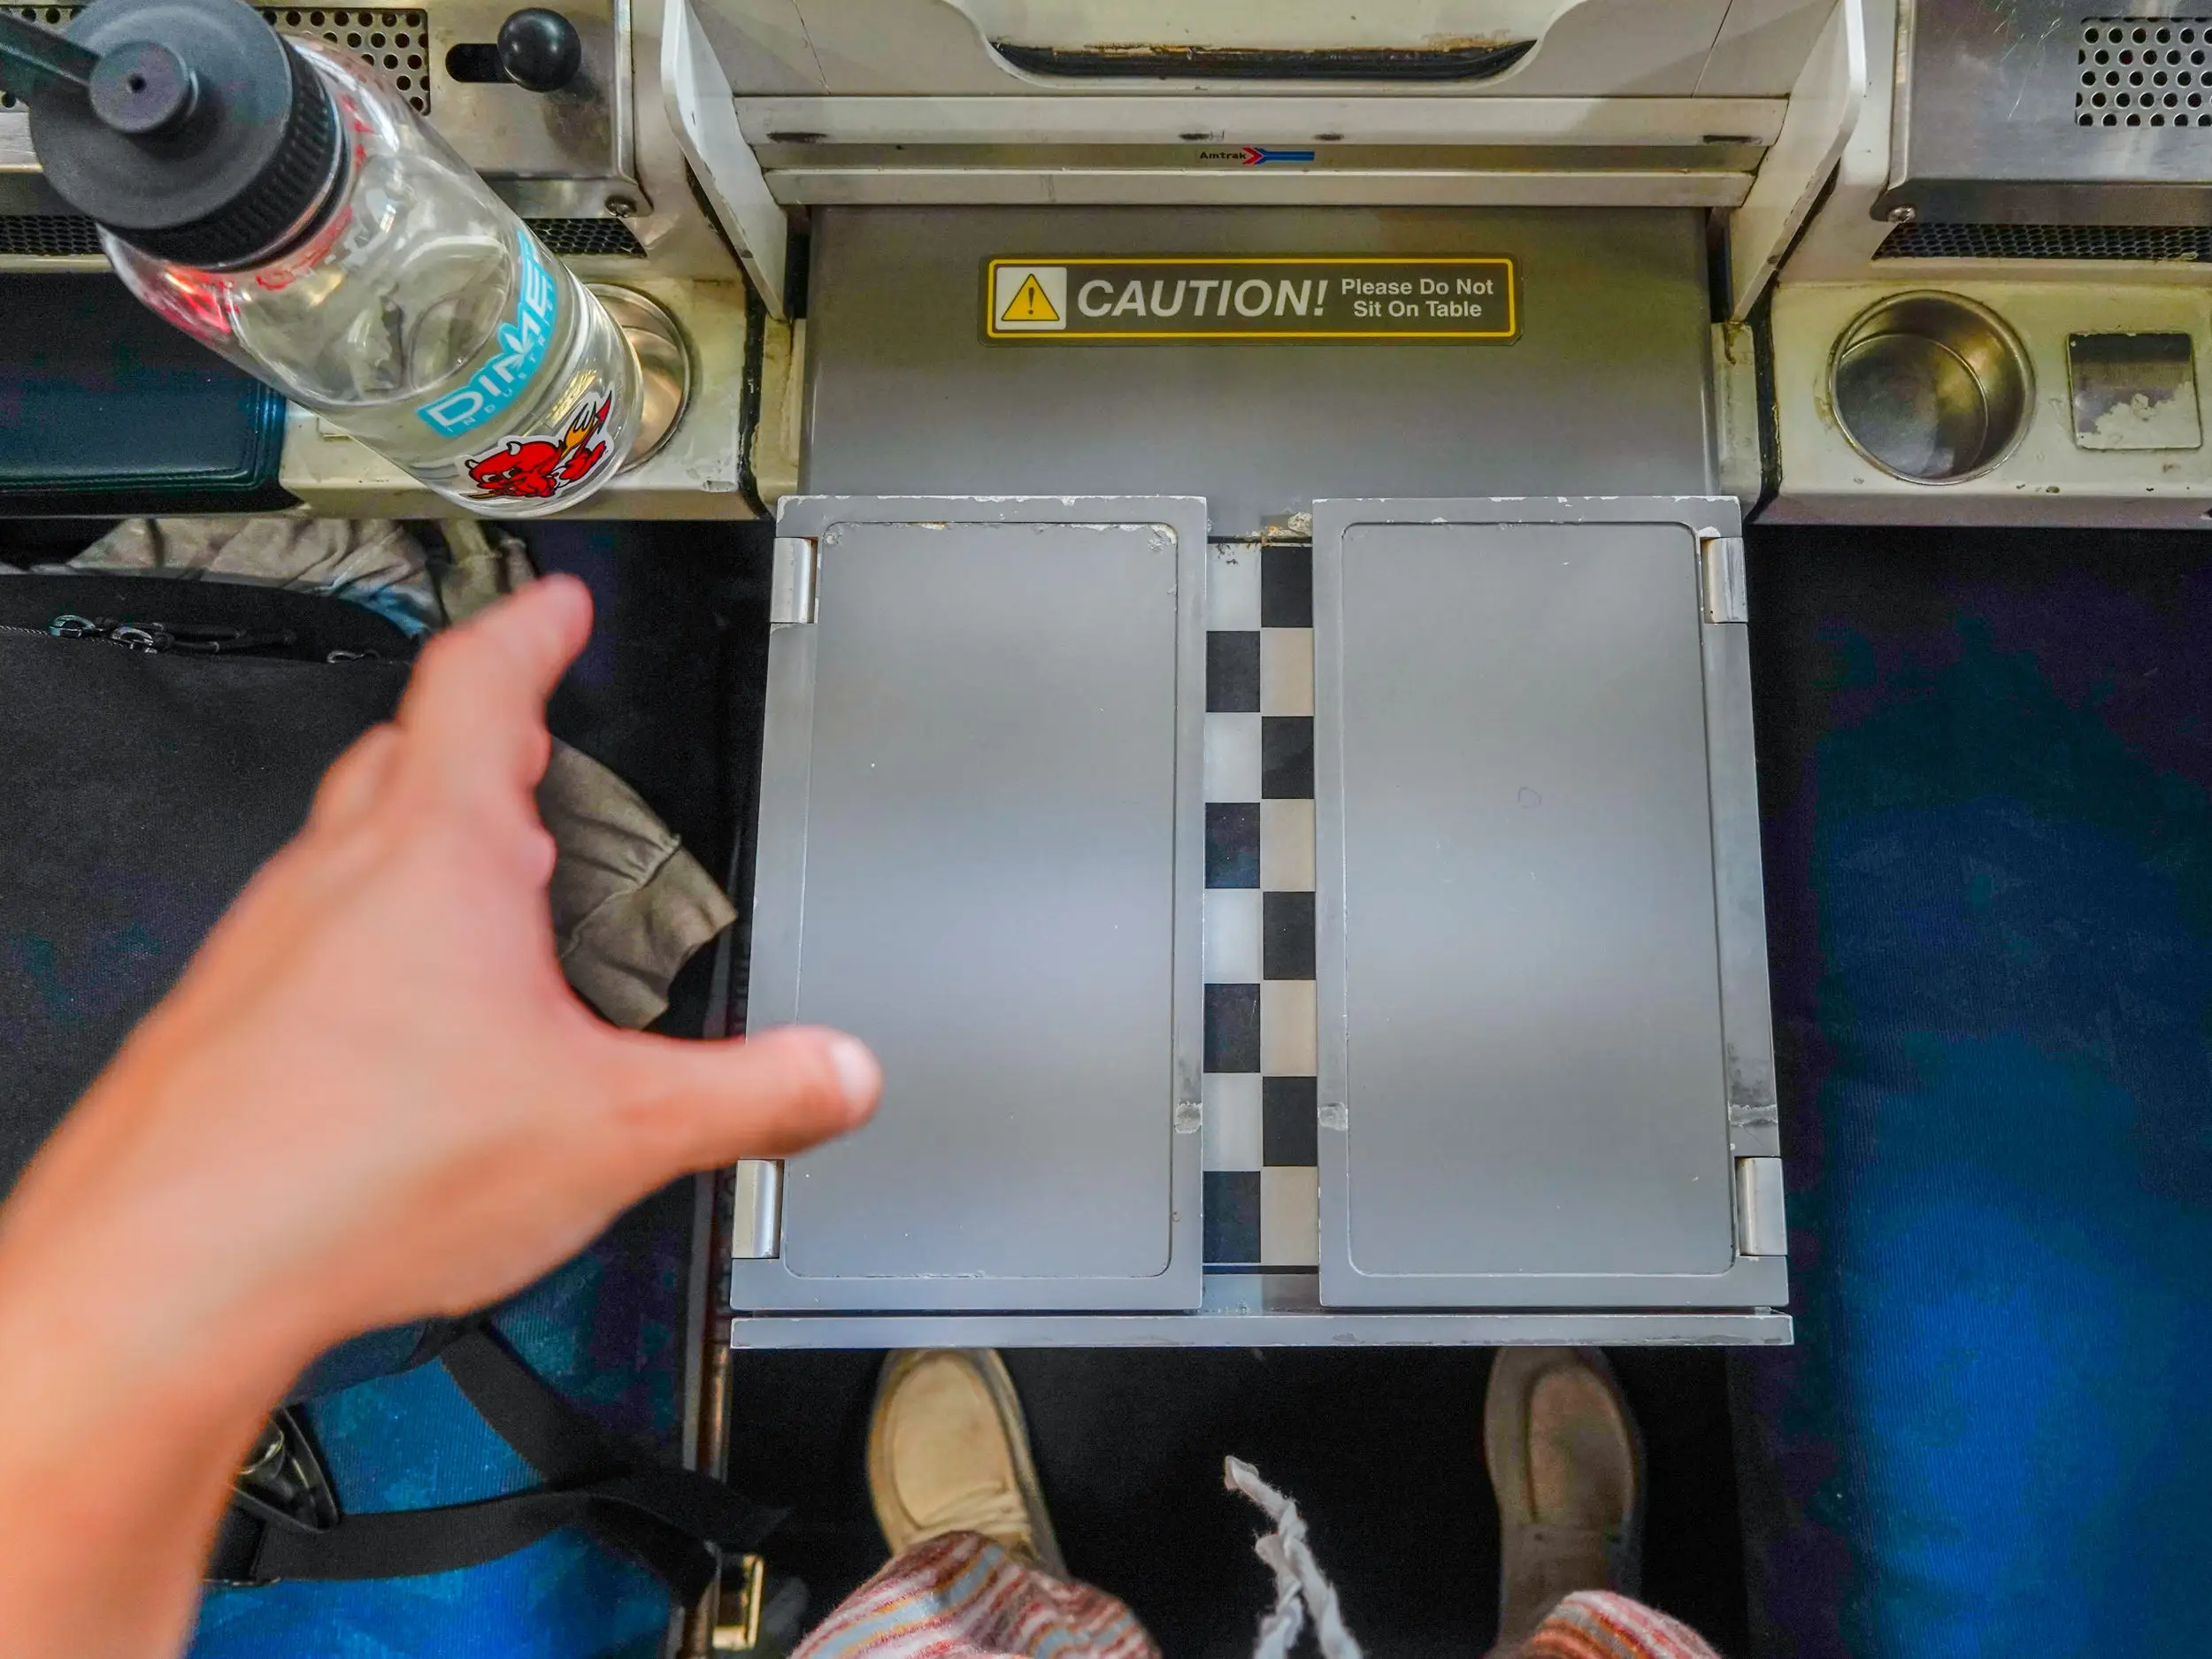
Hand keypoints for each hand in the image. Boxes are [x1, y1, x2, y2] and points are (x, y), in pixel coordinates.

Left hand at [0, 575, 877, 1657]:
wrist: (172, 1268)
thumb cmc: (355, 1172)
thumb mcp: (615, 1131)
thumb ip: (750, 1095)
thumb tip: (837, 1073)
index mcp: (438, 854)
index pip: (481, 680)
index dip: (532, 629)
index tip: (558, 608)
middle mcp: (336, 876)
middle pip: (407, 750)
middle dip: (481, 731)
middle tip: (535, 737)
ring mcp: (265, 945)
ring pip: (349, 848)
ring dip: (423, 845)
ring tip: (495, 899)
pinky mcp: (225, 1022)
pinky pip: (305, 943)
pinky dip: (370, 945)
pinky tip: (410, 1037)